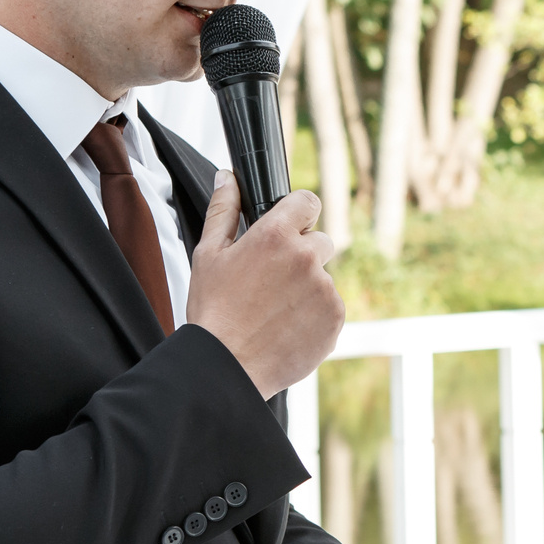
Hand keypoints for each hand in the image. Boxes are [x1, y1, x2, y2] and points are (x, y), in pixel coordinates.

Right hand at [186, 176, 341, 397]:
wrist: (228, 365)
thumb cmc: (214, 311)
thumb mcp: (208, 255)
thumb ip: (222, 210)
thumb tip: (226, 177)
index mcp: (276, 236)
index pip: (307, 201)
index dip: (298, 213)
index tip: (289, 227)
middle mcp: (306, 258)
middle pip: (320, 241)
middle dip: (302, 255)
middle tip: (271, 281)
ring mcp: (325, 289)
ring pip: (323, 278)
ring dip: (306, 288)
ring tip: (273, 310)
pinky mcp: (336, 318)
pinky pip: (330, 307)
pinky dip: (314, 315)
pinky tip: (286, 326)